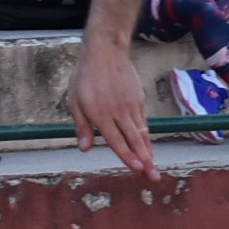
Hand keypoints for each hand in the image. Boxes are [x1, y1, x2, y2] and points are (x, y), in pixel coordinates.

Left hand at [69, 44, 156, 177]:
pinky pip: (143, 121)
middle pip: (135, 140)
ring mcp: (131, 105)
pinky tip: (147, 146)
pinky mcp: (139, 99)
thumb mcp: (75, 101)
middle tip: (154, 176)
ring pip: (142, 133)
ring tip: (153, 166)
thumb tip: (84, 149)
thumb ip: (82, 126)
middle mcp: (119, 112)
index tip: (137, 168)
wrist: (106, 52)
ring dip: (148, 151)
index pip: (117, 140)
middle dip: (145, 160)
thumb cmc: (86, 77)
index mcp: (101, 114)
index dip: (127, 156)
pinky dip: (145, 136)